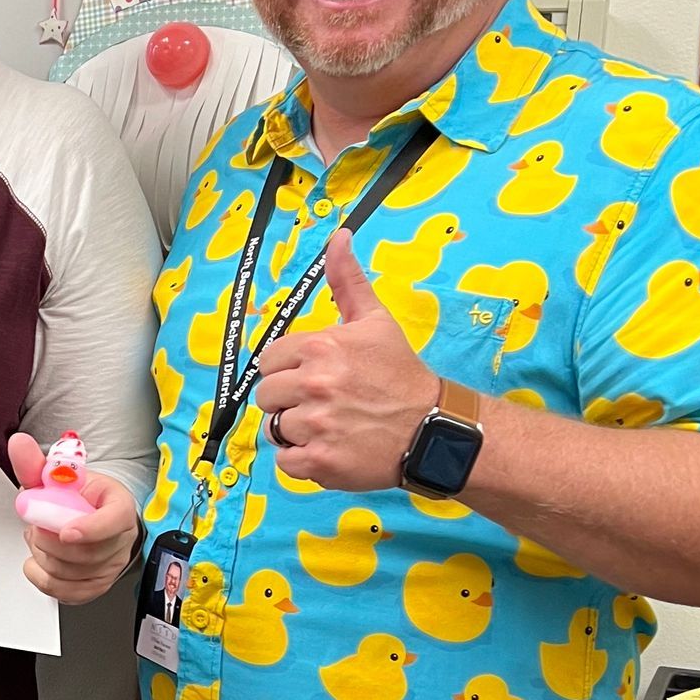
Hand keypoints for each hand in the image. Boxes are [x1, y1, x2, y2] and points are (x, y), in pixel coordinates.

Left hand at [8, 432, 138, 603]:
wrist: (86, 515)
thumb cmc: (76, 497)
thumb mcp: (56, 476)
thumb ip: (34, 463)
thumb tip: (18, 443)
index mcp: (118, 505)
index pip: (114, 520)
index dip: (90, 529)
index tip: (65, 531)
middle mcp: (121, 539)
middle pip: (86, 552)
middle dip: (48, 539)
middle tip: (37, 524)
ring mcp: (110, 565)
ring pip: (71, 572)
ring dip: (43, 555)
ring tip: (40, 537)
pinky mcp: (95, 586)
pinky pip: (65, 591)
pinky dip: (42, 576)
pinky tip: (37, 560)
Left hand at [249, 233, 438, 492]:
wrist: (433, 428)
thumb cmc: (400, 374)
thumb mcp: (376, 321)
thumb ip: (347, 280)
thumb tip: (338, 236)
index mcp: (321, 347)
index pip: (270, 360)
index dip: (289, 370)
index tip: (315, 377)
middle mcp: (315, 384)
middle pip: (266, 395)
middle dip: (288, 400)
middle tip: (324, 404)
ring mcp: (316, 425)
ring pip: (274, 429)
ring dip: (296, 431)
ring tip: (330, 426)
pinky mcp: (320, 462)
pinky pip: (285, 462)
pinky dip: (302, 461)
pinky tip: (330, 449)